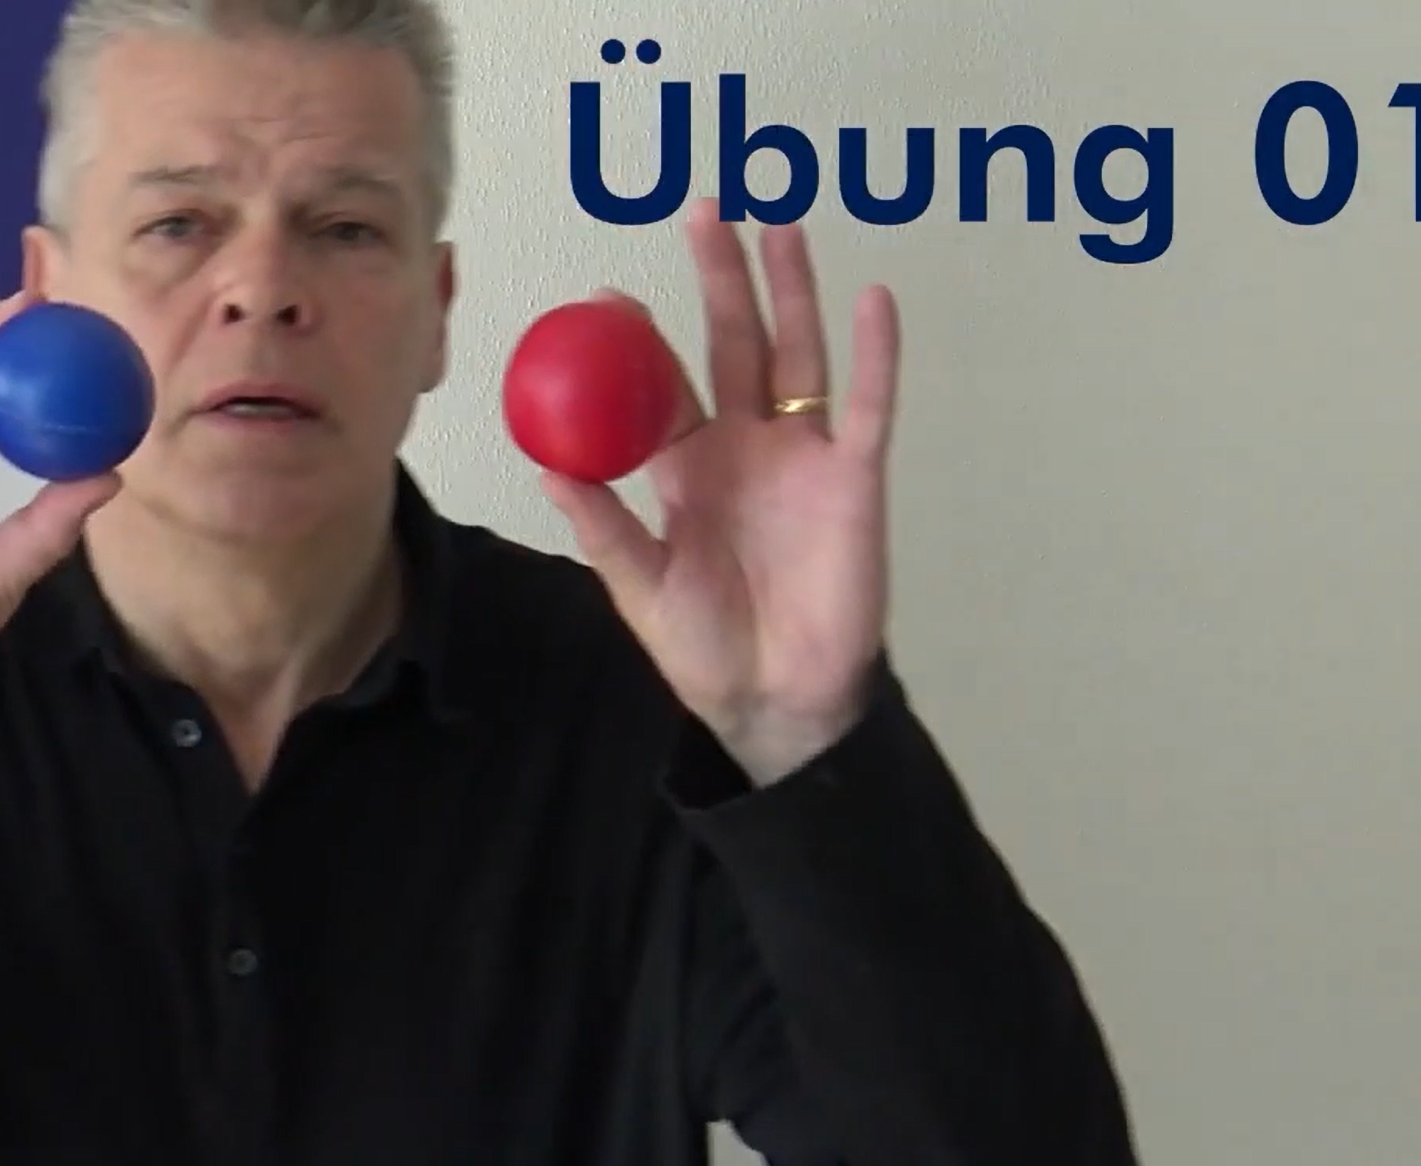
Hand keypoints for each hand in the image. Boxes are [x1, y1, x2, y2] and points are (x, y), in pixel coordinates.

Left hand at [541, 197, 900, 785]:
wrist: (774, 699)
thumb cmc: (705, 647)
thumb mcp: (638, 585)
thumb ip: (601, 525)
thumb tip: (547, 467)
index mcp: (685, 467)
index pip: (659, 385)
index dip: (637, 339)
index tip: (606, 294)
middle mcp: (744, 447)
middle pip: (732, 343)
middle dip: (720, 278)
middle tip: (704, 212)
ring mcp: (801, 457)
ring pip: (796, 354)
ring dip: (791, 290)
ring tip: (780, 226)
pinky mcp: (853, 479)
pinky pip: (868, 406)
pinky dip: (874, 355)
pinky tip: (872, 300)